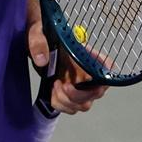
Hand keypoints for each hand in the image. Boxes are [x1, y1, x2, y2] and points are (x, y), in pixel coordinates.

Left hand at [26, 0, 108, 114]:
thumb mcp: (37, 33)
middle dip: (77, 95)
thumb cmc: (41, 34)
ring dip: (66, 101)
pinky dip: (60, 105)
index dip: (101, 78)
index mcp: (89, 55)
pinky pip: (71, 108)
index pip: (107, 69)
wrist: (34, 45)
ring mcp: (81, 85)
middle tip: (62, 85)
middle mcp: (89, 72)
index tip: (83, 77)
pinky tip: (52, 91)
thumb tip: (42, 60)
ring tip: (55, 86)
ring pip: (83, 104)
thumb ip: (38, 42)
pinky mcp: (70, 93)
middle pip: (95, 93)